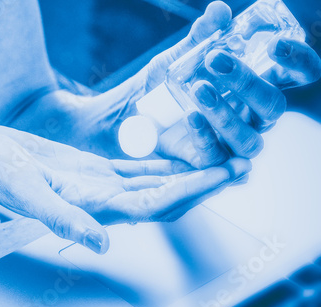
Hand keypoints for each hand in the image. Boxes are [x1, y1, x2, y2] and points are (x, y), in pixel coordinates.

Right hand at [0, 125, 250, 252]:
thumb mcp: (26, 194)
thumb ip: (64, 220)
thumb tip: (101, 246)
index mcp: (93, 208)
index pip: (155, 203)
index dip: (192, 190)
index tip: (224, 176)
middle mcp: (105, 201)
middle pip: (166, 193)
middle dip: (204, 182)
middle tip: (242, 165)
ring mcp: (103, 186)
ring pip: (157, 180)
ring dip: (191, 171)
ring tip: (225, 157)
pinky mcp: (96, 170)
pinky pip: (139, 167)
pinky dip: (165, 160)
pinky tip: (185, 152)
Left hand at [143, 2, 320, 167]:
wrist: (137, 117)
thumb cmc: (167, 87)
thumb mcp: (180, 59)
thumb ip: (201, 37)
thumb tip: (218, 11)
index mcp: (257, 88)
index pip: (294, 75)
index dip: (296, 61)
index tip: (275, 44)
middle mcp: (253, 117)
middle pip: (273, 107)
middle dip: (249, 84)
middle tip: (216, 60)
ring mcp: (234, 143)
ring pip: (249, 140)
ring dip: (226, 114)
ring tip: (199, 89)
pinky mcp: (212, 164)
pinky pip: (217, 158)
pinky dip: (204, 135)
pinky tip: (190, 115)